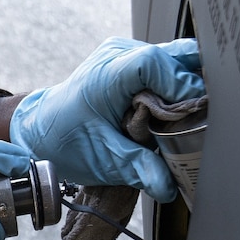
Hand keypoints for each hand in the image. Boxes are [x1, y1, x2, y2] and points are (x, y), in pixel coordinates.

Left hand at [9, 37, 203, 198]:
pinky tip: (175, 107)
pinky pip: (167, 63)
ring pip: (175, 57)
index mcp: (106, 76)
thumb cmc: (67, 141)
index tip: (194, 110)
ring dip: (185, 84)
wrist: (44, 130)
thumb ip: (139, 169)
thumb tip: (168, 186)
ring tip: (183, 115)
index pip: (153, 64)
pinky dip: (177, 84)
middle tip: (195, 117)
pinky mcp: (133, 59)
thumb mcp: (105, 160)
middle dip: (190, 85)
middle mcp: (117, 56)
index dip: (180, 83)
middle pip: (172, 56)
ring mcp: (125, 53)